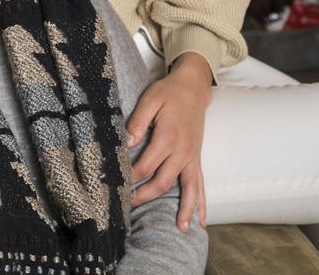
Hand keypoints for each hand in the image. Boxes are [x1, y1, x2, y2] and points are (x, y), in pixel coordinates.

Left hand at [125, 52, 212, 230]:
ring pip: (188, 189)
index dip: (130, 177)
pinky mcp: (197, 158)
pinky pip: (201, 184)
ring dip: (183, 210)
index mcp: (167, 138)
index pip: (145, 166)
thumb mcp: (150, 100)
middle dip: (145, 196)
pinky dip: (202, 203)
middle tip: (127, 207)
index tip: (116, 185)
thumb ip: (137, 121)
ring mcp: (192, 157)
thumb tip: (127, 141)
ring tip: (180, 230)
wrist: (194, 87)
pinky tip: (202, 220)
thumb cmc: (169, 92)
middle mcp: (182, 152)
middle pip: (162, 182)